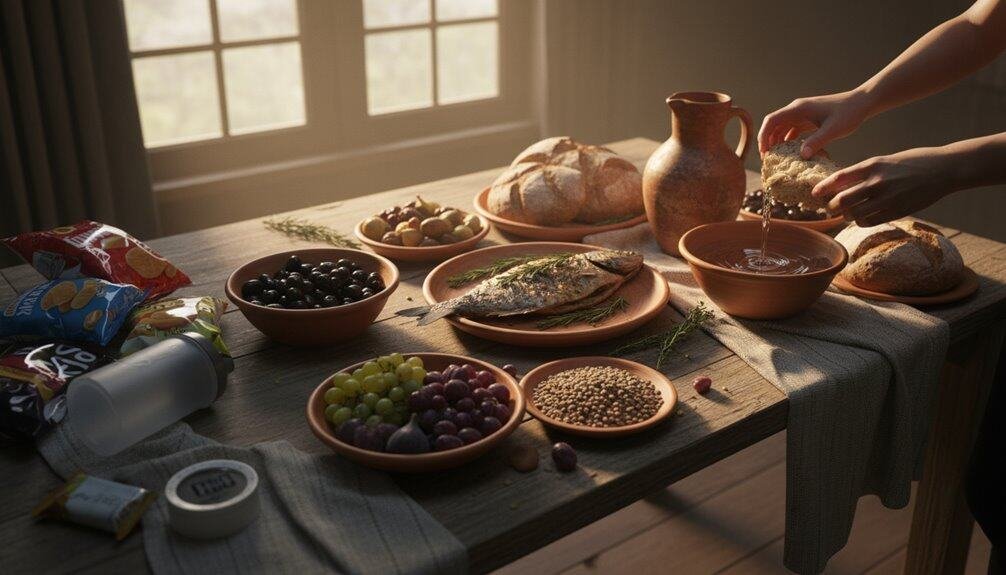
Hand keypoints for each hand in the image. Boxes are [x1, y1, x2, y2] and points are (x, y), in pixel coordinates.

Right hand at [758, 90, 873, 156]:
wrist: (862, 103)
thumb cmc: (849, 113)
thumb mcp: (833, 130)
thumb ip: (817, 142)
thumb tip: (802, 156)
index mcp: (798, 109)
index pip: (771, 120)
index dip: (763, 136)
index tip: (764, 153)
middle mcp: (797, 110)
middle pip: (773, 125)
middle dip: (767, 142)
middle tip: (768, 160)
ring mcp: (802, 114)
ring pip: (781, 128)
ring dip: (777, 142)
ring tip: (777, 159)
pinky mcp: (808, 119)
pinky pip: (792, 130)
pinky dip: (788, 141)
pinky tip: (791, 153)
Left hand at [811, 147, 952, 226]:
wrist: (942, 169)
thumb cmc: (912, 162)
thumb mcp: (885, 161)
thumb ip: (864, 172)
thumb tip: (841, 185)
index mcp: (872, 165)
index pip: (839, 178)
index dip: (823, 187)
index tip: (814, 193)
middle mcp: (877, 182)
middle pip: (842, 200)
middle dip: (832, 206)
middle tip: (831, 208)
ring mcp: (887, 198)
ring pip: (853, 214)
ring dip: (847, 216)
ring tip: (848, 213)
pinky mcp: (896, 211)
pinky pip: (869, 222)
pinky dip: (861, 222)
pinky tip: (863, 218)